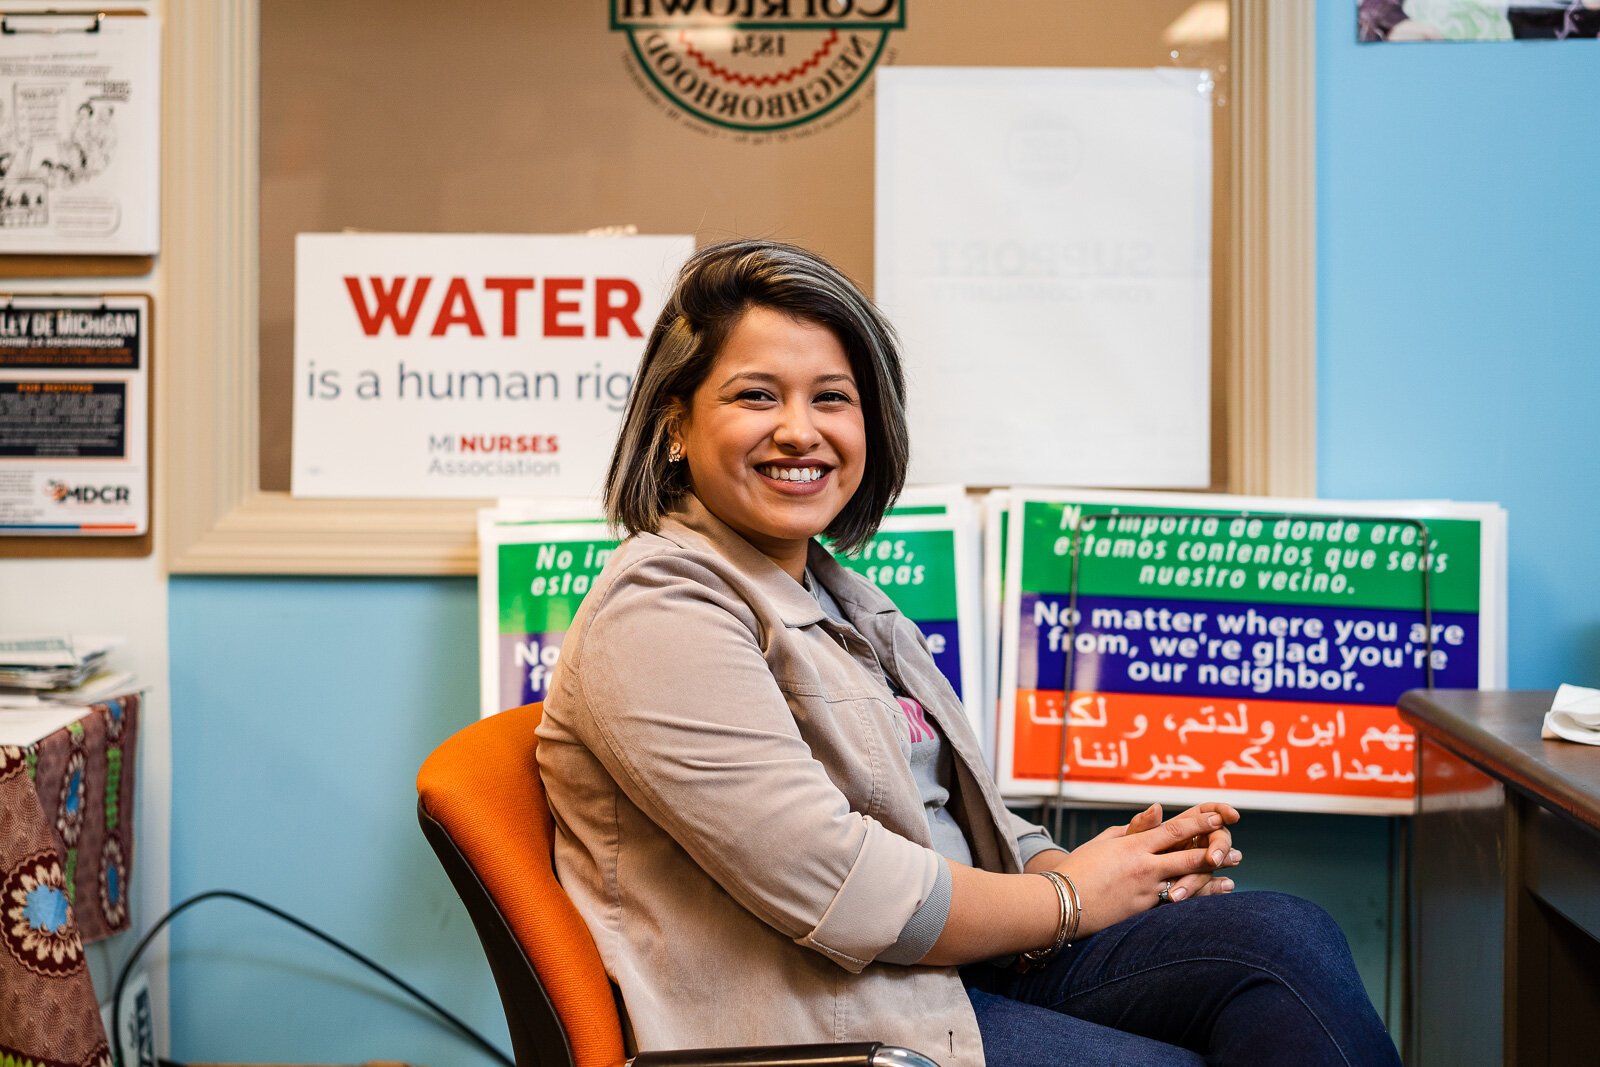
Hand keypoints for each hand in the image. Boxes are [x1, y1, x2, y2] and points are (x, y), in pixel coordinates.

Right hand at [1048, 806, 1238, 936]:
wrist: (1058, 903)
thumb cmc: (1076, 870)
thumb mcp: (1102, 842)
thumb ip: (1132, 828)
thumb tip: (1157, 811)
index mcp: (1131, 844)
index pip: (1172, 830)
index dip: (1198, 823)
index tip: (1219, 817)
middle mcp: (1142, 865)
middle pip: (1185, 853)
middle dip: (1212, 848)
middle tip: (1234, 846)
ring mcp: (1144, 889)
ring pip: (1185, 880)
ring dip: (1210, 877)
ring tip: (1231, 876)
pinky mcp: (1142, 911)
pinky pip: (1174, 904)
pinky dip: (1195, 899)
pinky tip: (1210, 899)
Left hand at [1124, 801, 1241, 902]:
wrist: (1121, 885)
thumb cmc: (1124, 857)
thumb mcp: (1131, 840)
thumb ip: (1143, 826)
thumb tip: (1156, 807)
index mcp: (1181, 827)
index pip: (1207, 812)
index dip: (1221, 811)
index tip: (1232, 816)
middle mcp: (1194, 844)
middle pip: (1217, 839)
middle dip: (1219, 847)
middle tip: (1212, 858)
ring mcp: (1197, 866)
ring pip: (1210, 866)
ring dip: (1207, 873)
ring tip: (1202, 877)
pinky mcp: (1194, 886)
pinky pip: (1208, 886)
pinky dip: (1216, 887)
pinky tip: (1225, 887)